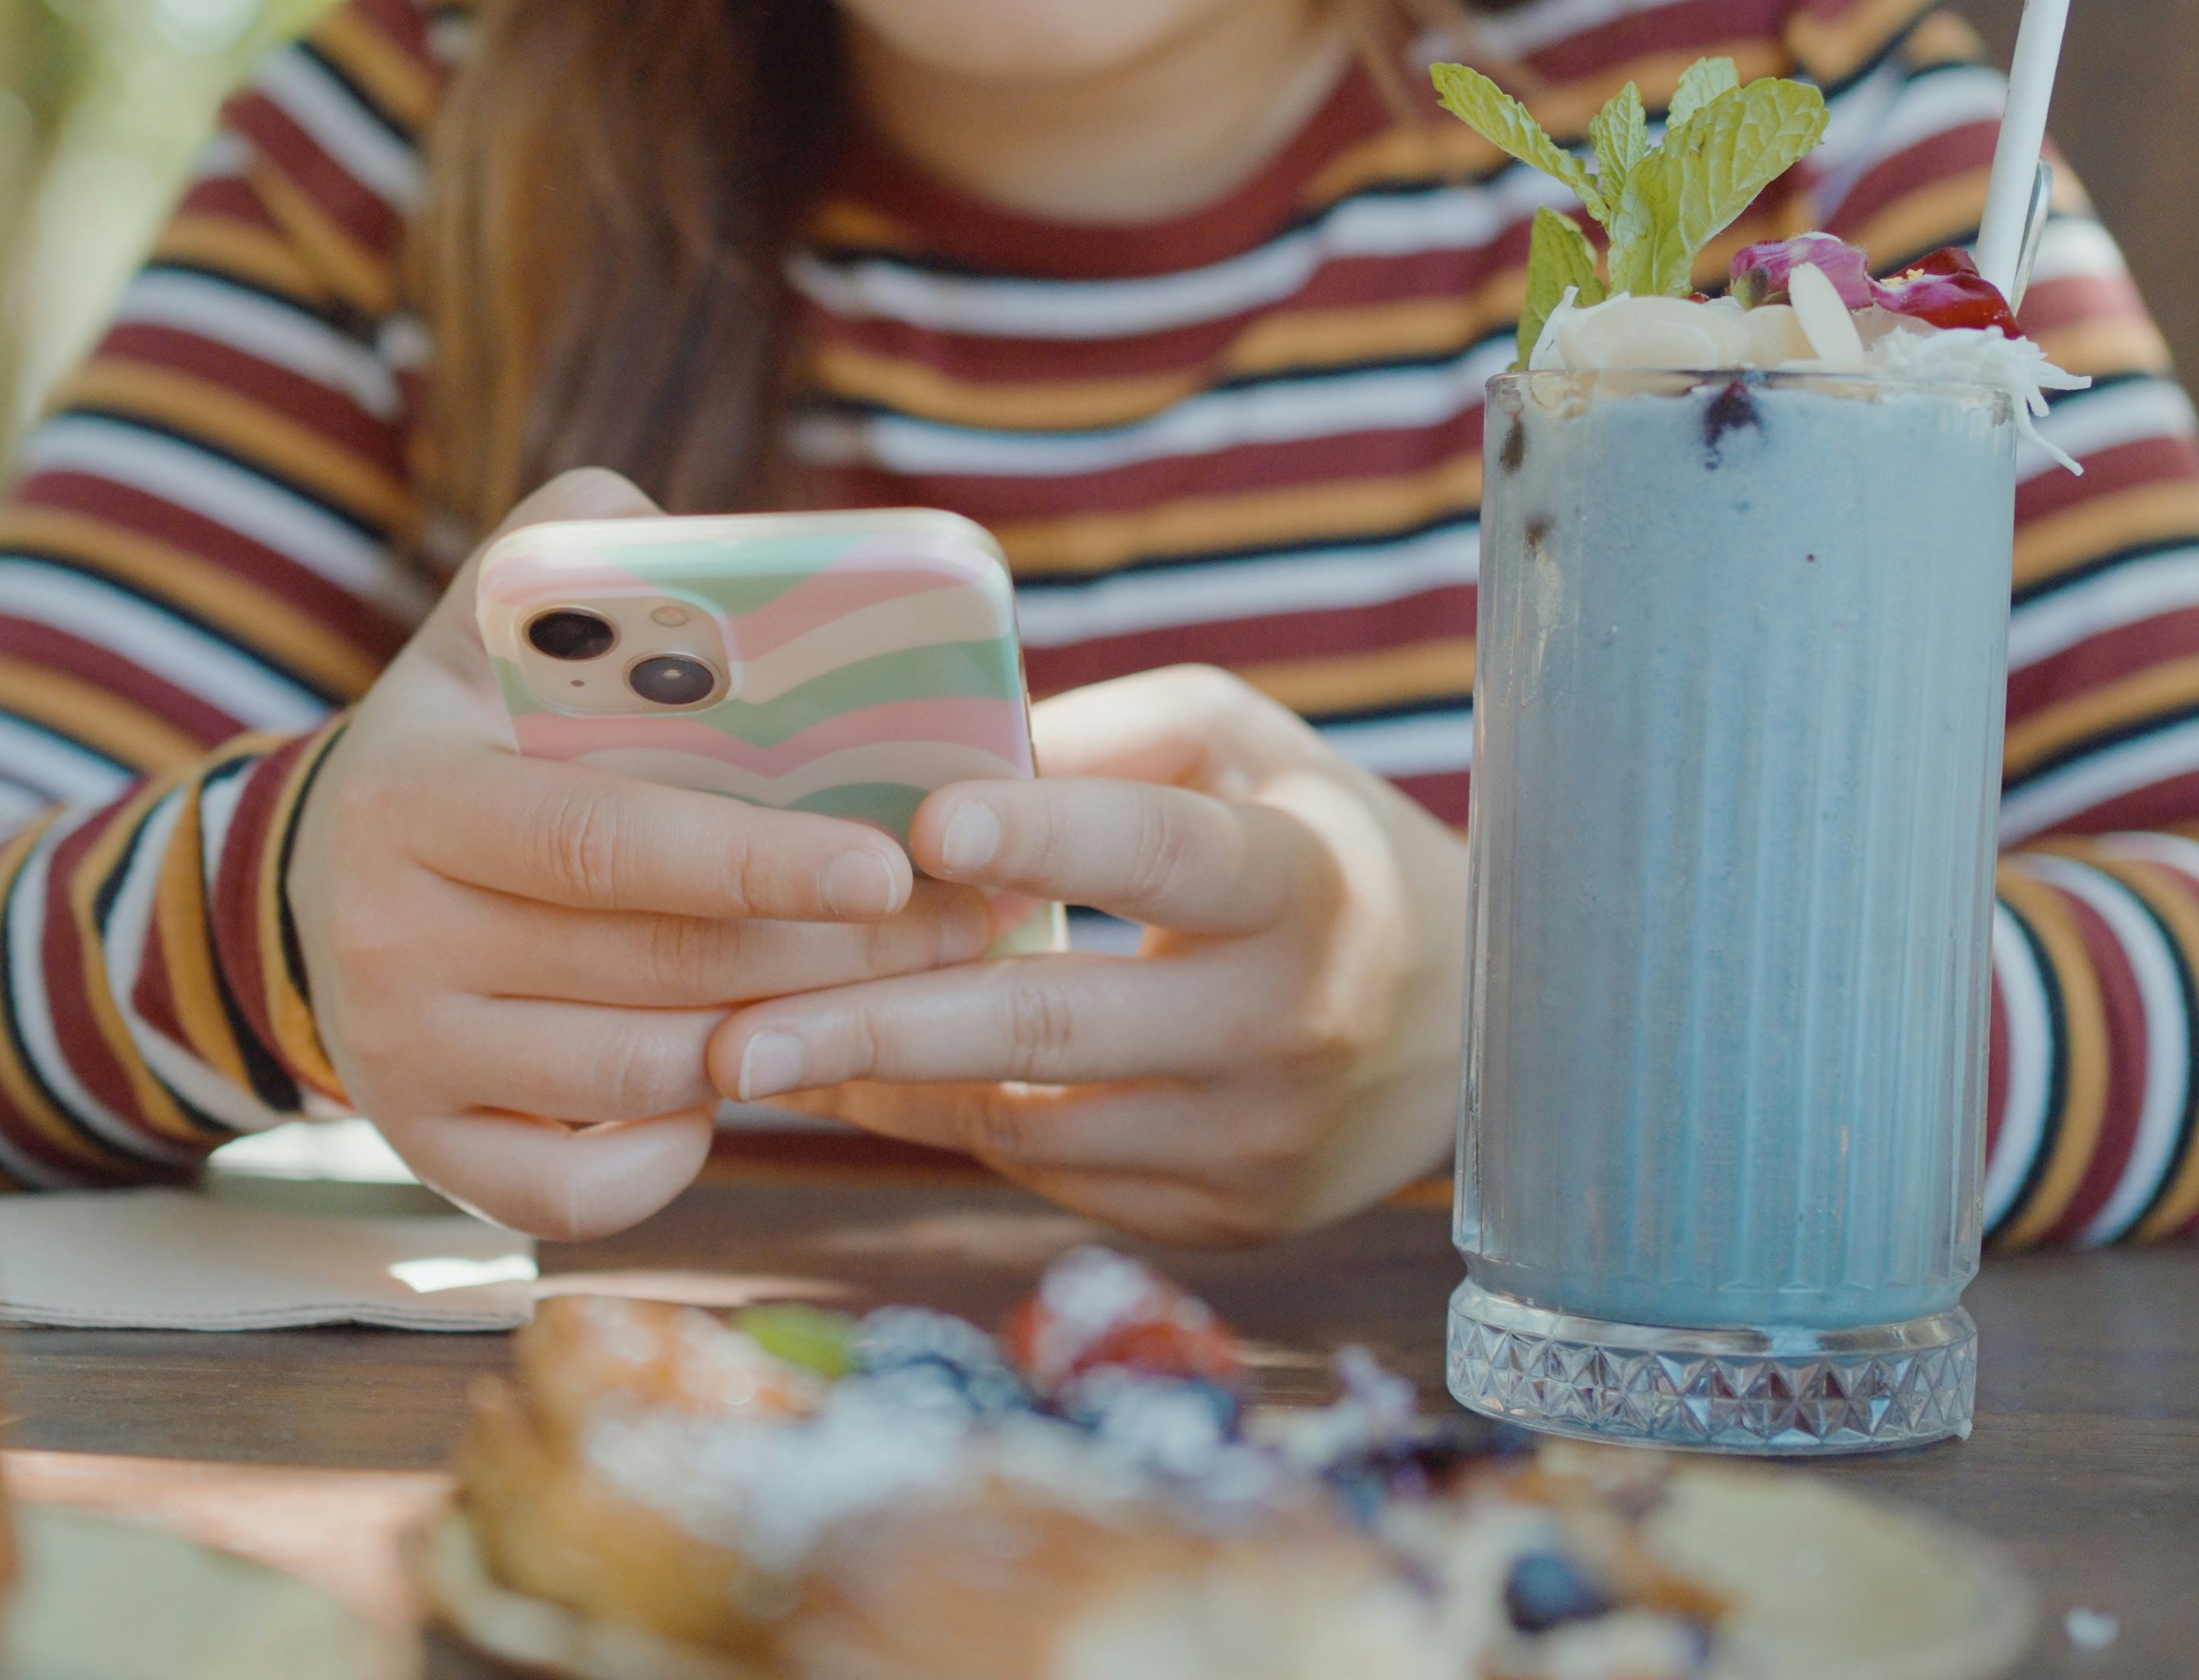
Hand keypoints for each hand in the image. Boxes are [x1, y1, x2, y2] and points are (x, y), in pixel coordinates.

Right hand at [287, 471, 992, 1238]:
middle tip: (968, 924)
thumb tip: (717, 543)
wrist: (318, 879)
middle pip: (653, 968)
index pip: (608, 840)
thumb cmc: (467, 735)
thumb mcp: (488, 622)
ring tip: (891, 992)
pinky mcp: (420, 1147)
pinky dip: (671, 1157)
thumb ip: (589, 554)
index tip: (889, 865)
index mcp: (417, 793)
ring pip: (638, 1077)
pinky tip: (729, 1086)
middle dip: (834, 955)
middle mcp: (391, 937)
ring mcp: (399, 1058)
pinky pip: (575, 1192)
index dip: (756, 861)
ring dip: (784, 1044)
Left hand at [703, 665, 1467, 1244]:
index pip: (1168, 851)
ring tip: (740, 1051)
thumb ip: (1105, 739)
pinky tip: (853, 1085)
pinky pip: (1050, 1173)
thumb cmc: (1310, 845)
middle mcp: (1287, 1024)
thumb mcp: (1245, 751)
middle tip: (734, 1036)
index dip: (1052, 833)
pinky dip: (943, 1126)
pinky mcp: (1224, 1218)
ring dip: (879, 1087)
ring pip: (1030, 1121)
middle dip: (882, 1028)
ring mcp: (1255, 1143)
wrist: (1464, 1032)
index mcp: (1304, 881)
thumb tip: (930, 750)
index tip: (927, 823)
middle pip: (1060, 1024)